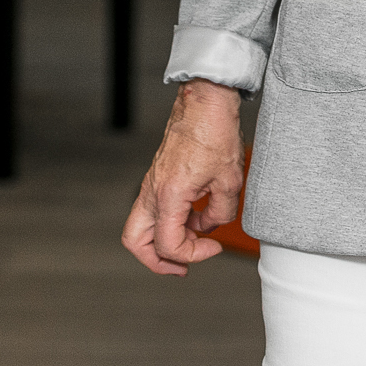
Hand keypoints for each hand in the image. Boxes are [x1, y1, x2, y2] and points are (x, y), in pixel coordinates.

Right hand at [122, 81, 245, 274]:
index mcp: (169, 195)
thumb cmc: (215, 133)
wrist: (205, 102)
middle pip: (135, 242)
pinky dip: (169, 222)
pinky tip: (195, 217)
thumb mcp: (230, 181)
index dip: (193, 255)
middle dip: (158, 261)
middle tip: (184, 264)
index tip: (214, 246)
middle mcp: (152, 192)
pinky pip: (153, 210)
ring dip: (163, 241)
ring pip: (139, 227)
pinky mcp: (156, 177)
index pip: (168, 245)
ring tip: (193, 240)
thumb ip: (221, 213)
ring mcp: (151, 184)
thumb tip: (210, 226)